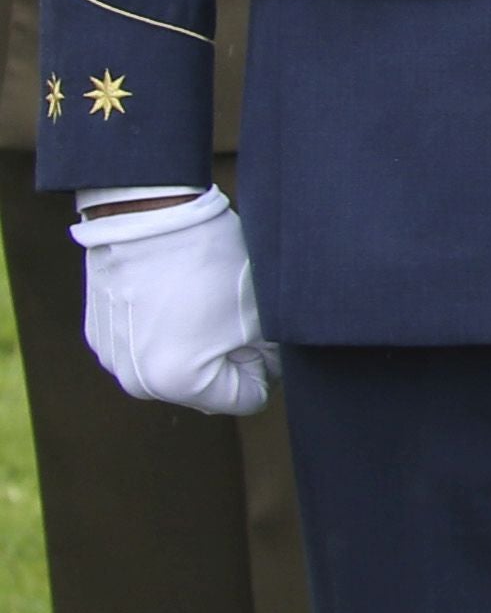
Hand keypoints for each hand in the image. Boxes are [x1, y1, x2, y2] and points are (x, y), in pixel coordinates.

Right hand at [73, 190, 274, 416]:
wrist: (147, 214)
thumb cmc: (210, 261)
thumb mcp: (261, 314)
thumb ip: (269, 356)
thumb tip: (267, 369)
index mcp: (178, 384)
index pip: (248, 397)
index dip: (266, 364)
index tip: (263, 332)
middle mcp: (136, 382)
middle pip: (208, 387)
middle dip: (230, 358)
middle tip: (236, 313)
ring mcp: (113, 358)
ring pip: (177, 367)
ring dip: (197, 346)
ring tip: (203, 300)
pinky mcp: (99, 335)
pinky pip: (148, 346)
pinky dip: (167, 330)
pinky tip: (173, 293)